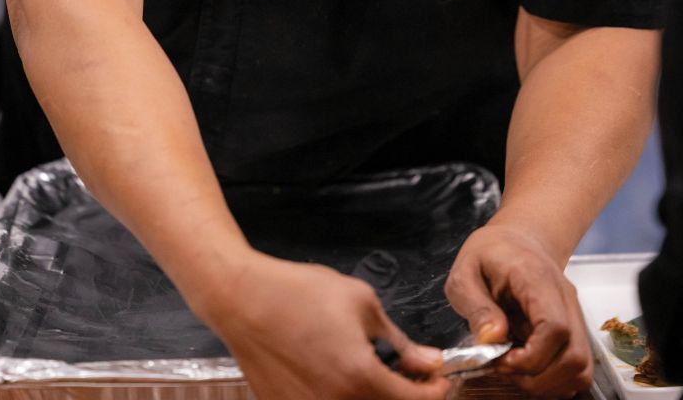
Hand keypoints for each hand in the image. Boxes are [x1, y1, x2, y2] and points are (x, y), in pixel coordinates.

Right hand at [205, 250, 453, 399]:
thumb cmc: (300, 294)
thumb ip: (399, 340)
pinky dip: (343, 395)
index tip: (438, 377)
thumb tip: (428, 361)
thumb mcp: (360, 303)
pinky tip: (339, 371)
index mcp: (361, 379)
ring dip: (374, 395)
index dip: (435, 390)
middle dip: (406, 393)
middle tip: (408, 370)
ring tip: (371, 367)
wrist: (244, 300)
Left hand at [444, 222, 592, 397]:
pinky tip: (529, 369)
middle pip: (574, 356)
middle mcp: (564, 298)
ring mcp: (573, 315)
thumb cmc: (490, 253)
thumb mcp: (465, 273)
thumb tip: (492, 339)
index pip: (555, 327)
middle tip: (505, 369)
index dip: (532, 357)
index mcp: (536, 278)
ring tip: (516, 371)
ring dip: (549, 383)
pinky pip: (578, 367)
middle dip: (538, 378)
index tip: (502, 360)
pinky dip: (555, 380)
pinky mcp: (573, 329)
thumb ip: (475, 306)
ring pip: (581, 367)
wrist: (517, 239)